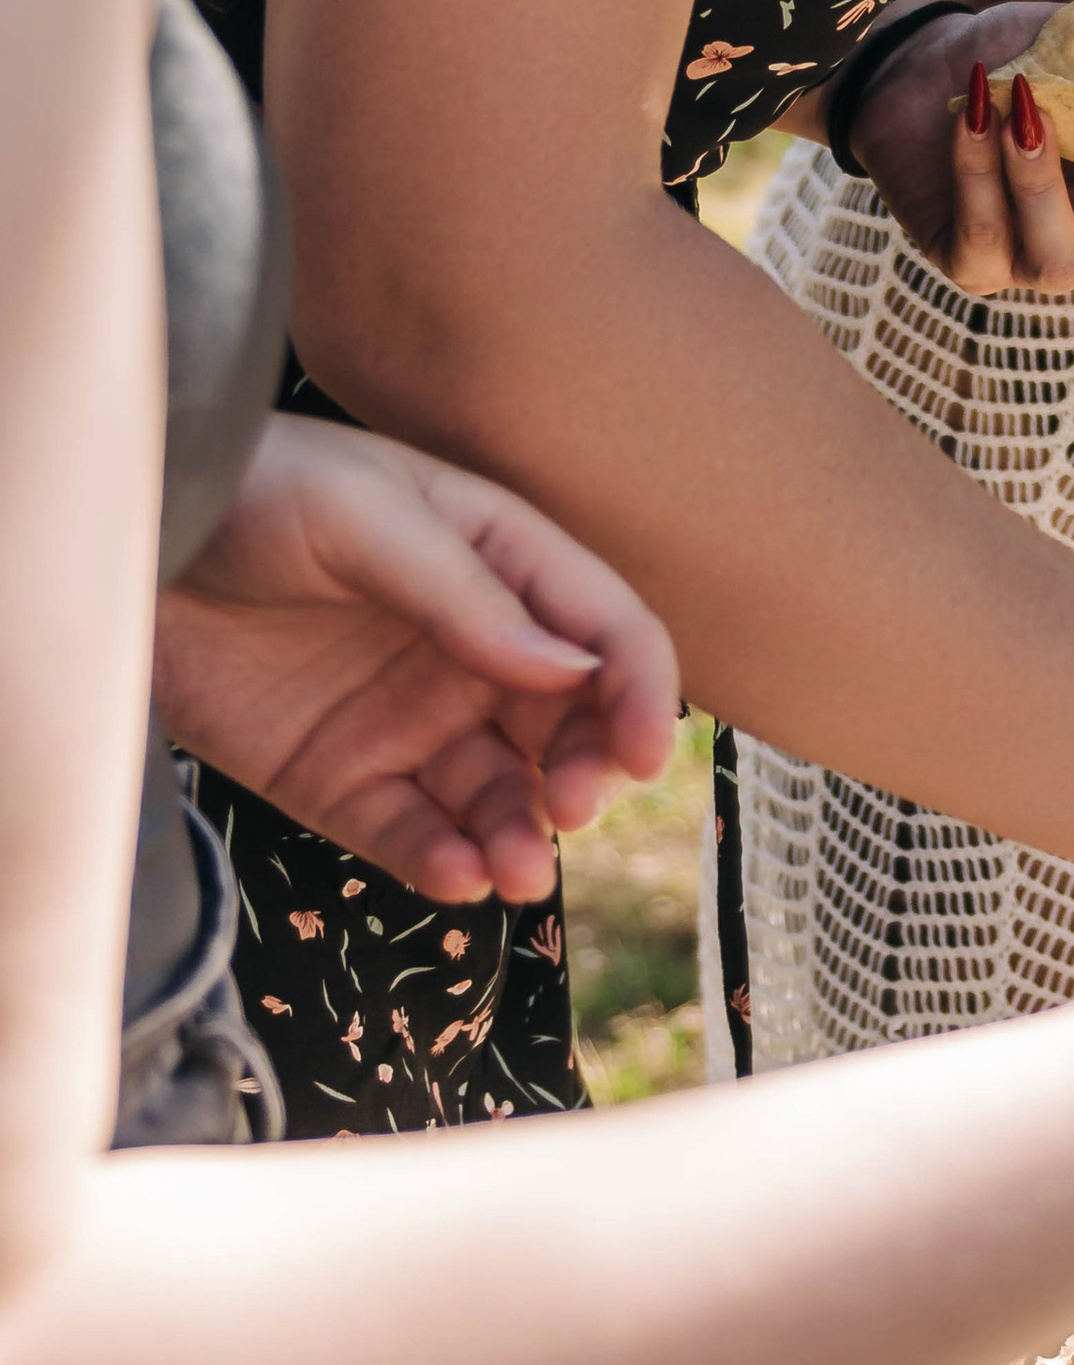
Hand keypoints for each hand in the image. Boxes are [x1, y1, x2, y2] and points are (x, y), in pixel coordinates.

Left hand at [154, 417, 678, 905]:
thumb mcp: (369, 515)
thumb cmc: (261, 489)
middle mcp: (472, 649)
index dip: (642, 688)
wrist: (137, 536)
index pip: (604, 628)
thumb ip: (465, 594)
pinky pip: (411, 835)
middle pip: (567, 725)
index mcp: (502, 561)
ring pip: (498, 795)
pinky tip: (459, 876)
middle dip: (587, 771)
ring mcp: (409, 720)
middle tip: (574, 805)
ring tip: (519, 868)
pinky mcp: (343, 780)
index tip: (646, 752)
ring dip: (523, 835)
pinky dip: (444, 863)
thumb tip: (571, 669)